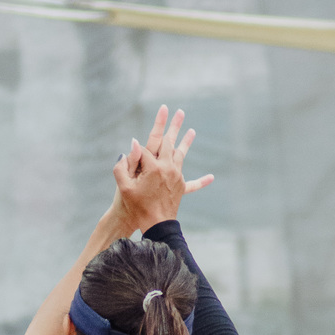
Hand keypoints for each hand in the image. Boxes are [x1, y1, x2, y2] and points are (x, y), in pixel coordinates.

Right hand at [113, 105, 212, 231]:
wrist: (154, 223)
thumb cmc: (135, 205)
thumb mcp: (124, 186)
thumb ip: (123, 165)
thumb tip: (133, 143)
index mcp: (152, 167)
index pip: (144, 150)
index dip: (136, 150)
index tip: (132, 147)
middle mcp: (167, 168)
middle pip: (168, 142)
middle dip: (173, 125)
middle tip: (179, 111)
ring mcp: (176, 176)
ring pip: (181, 154)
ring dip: (186, 141)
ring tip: (192, 130)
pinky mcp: (181, 187)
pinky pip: (192, 183)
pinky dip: (201, 181)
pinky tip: (211, 177)